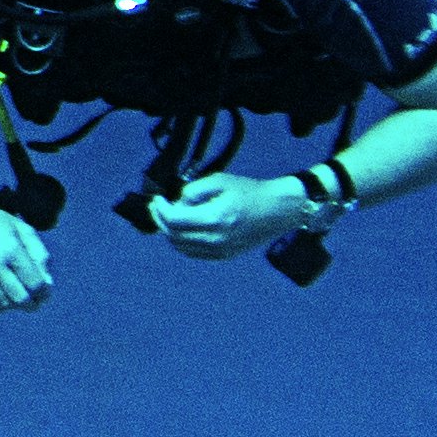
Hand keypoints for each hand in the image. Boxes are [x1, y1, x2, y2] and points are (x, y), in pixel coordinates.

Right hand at [0, 194, 52, 311]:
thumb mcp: (21, 228)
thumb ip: (39, 254)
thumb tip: (47, 282)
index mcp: (11, 249)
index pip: (35, 283)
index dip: (45, 293)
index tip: (46, 293)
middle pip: (21, 298)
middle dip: (33, 304)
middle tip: (37, 302)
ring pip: (4, 304)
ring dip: (16, 305)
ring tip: (20, 297)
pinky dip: (0, 305)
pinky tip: (4, 297)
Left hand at [147, 171, 291, 262]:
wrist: (279, 210)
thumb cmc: (250, 191)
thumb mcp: (219, 181)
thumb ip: (192, 190)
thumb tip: (177, 203)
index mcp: (214, 220)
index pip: (174, 220)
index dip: (160, 210)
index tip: (157, 199)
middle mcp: (216, 240)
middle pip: (174, 236)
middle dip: (161, 220)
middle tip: (158, 207)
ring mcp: (221, 251)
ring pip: (181, 247)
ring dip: (170, 232)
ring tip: (170, 216)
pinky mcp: (226, 255)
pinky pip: (194, 253)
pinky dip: (183, 242)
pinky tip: (183, 229)